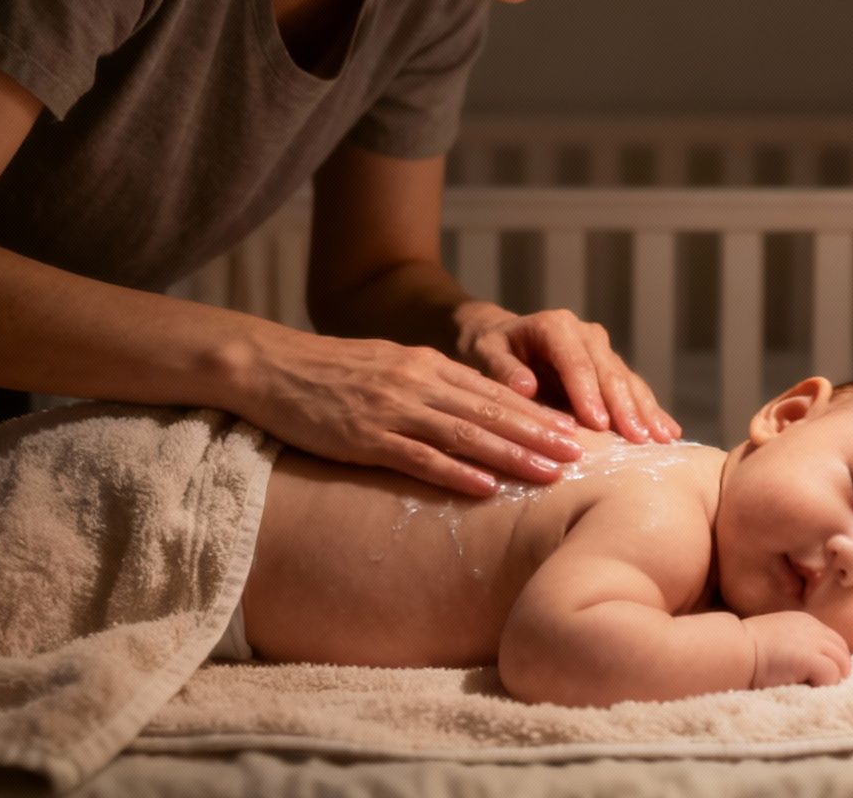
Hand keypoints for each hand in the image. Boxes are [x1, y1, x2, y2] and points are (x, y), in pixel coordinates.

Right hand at [239, 327, 586, 496]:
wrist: (269, 366)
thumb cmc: (327, 373)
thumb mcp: (386, 368)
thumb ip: (426, 387)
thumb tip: (466, 415)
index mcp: (425, 365)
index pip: (493, 392)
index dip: (537, 412)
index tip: (574, 430)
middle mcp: (417, 383)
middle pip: (490, 411)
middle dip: (540, 434)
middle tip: (582, 455)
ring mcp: (392, 409)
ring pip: (465, 433)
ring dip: (512, 454)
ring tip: (549, 473)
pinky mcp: (364, 436)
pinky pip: (418, 457)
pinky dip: (456, 472)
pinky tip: (486, 487)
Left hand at [455, 304, 681, 442]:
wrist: (502, 338)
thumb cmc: (488, 348)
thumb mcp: (483, 353)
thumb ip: (502, 369)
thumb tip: (525, 387)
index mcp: (556, 326)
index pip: (577, 363)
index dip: (589, 393)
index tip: (599, 424)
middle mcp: (585, 334)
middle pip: (609, 373)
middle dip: (625, 407)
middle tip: (639, 440)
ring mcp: (602, 350)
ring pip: (627, 381)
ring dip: (645, 411)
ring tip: (661, 440)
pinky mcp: (610, 368)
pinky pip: (634, 389)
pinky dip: (651, 410)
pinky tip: (669, 433)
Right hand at [744, 611, 852, 688]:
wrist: (732, 650)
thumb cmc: (744, 651)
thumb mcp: (775, 640)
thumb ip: (794, 646)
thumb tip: (807, 667)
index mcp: (804, 622)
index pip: (833, 642)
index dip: (830, 661)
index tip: (817, 676)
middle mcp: (812, 628)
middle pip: (842, 652)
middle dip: (836, 672)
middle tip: (816, 686)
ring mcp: (813, 641)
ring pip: (841, 665)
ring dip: (829, 681)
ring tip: (809, 689)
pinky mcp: (810, 658)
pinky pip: (832, 676)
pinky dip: (823, 686)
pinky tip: (803, 688)